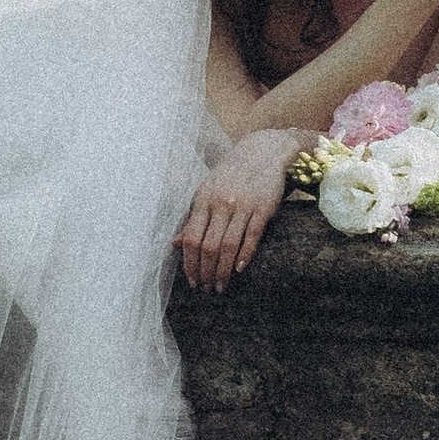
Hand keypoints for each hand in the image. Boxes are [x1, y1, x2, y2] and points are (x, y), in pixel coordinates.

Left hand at [176, 128, 298, 294]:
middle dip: (205, 272)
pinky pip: (252, 236)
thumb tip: (174, 243)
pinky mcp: (263, 208)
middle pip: (209, 246)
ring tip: (221, 286)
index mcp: (203, 200)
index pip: (191, 238)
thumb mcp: (207, 191)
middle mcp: (221, 204)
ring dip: (223, 270)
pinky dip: (244, 255)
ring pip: (229, 245)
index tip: (191, 280)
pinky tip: (239, 270)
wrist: (263, 151)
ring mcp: (243, 206)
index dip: (189, 263)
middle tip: (206, 288)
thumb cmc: (231, 174)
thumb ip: (193, 219)